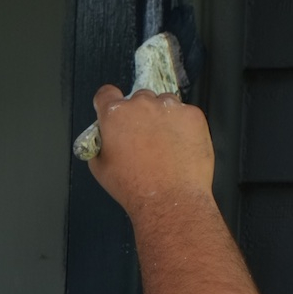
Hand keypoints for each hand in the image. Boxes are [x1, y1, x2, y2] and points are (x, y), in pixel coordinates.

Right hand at [87, 84, 214, 216]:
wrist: (169, 200)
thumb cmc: (134, 187)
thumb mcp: (100, 167)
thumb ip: (100, 142)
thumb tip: (105, 136)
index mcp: (115, 114)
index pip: (106, 93)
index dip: (109, 102)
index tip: (114, 110)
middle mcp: (142, 104)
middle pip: (138, 99)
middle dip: (140, 114)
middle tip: (144, 139)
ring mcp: (169, 107)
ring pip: (164, 104)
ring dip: (162, 118)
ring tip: (164, 145)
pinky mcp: (192, 115)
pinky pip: (185, 114)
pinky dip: (183, 127)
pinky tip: (179, 148)